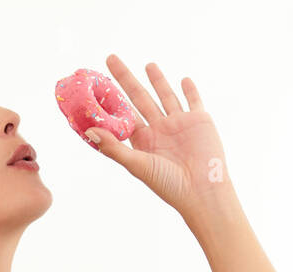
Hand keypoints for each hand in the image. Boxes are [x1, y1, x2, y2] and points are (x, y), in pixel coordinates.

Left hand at [86, 54, 233, 219]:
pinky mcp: (200, 121)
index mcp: (144, 141)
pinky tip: (184, 80)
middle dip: (126, 79)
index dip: (110, 99)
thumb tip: (89, 130)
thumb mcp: (138, 165)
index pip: (123, 114)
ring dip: (157, 80)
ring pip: (165, 96)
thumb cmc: (169, 184)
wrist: (203, 191)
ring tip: (148, 64)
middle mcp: (160, 130)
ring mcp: (180, 124)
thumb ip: (114, 147)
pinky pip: (194, 101)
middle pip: (139, 98)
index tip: (96, 83)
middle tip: (111, 59)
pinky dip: (190, 90)